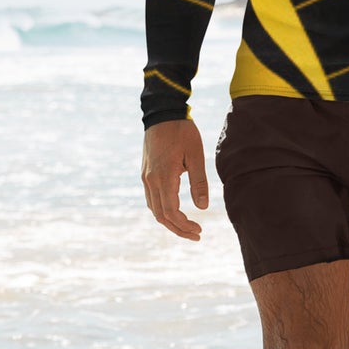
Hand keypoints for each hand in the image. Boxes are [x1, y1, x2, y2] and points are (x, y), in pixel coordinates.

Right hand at [142, 118, 208, 239]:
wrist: (162, 113)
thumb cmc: (182, 132)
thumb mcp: (196, 155)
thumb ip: (199, 182)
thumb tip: (203, 208)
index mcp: (164, 177)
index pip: (171, 212)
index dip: (184, 226)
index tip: (199, 231)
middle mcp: (151, 180)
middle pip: (161, 216)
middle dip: (178, 229)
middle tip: (196, 235)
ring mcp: (146, 177)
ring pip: (154, 209)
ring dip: (169, 222)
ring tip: (187, 227)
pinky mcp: (146, 173)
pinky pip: (151, 199)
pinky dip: (162, 210)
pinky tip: (174, 212)